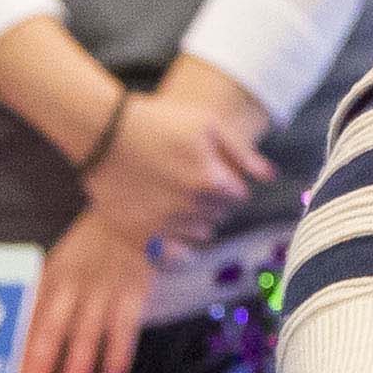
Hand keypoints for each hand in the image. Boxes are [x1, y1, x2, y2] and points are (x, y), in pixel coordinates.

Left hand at [16, 211, 159, 372]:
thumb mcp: (57, 263)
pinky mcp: (130, 297)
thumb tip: (20, 336)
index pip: (26, 323)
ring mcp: (102, 294)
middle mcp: (72, 289)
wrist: (129, 216)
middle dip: (38, 371)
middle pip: (50, 335)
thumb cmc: (90, 244)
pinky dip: (117, 356)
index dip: (16, 355)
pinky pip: (123, 331)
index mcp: (49, 280)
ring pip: (85, 338)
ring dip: (76, 371)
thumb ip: (41, 296)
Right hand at [91, 84, 266, 247]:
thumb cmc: (158, 120)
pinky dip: (173, 238)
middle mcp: (190, 209)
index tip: (212, 168)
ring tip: (175, 192)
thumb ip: (242, 153)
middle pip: (221, 214)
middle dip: (214, 199)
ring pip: (199, 232)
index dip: (228, 181)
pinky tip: (163, 214)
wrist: (102, 132)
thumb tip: (270, 177)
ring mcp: (163, 226)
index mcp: (211, 182)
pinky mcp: (138, 237)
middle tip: (190, 176)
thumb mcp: (207, 124)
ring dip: (195, 217)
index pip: (239, 196)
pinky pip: (171, 252)